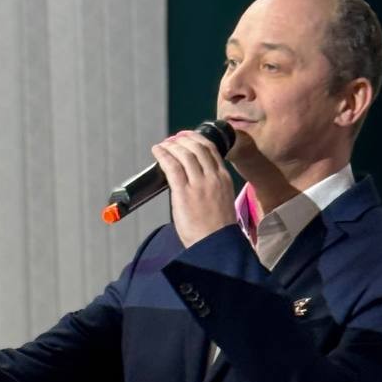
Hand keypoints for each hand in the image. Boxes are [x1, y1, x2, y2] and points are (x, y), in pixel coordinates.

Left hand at [152, 131, 235, 248]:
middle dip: (183, 139)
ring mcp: (198, 184)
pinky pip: (172, 166)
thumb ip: (212, 189)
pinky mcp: (184, 192)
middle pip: (197, 148)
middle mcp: (212, 178)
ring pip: (184, 154)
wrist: (216, 245)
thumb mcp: (222, 202)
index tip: (187, 137)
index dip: (196, 139)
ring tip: (163, 145)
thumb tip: (195, 184)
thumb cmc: (217, 230)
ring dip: (171, 145)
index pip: (211, 150)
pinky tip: (157, 151)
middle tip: (172, 139)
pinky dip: (163, 155)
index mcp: (224, 179)